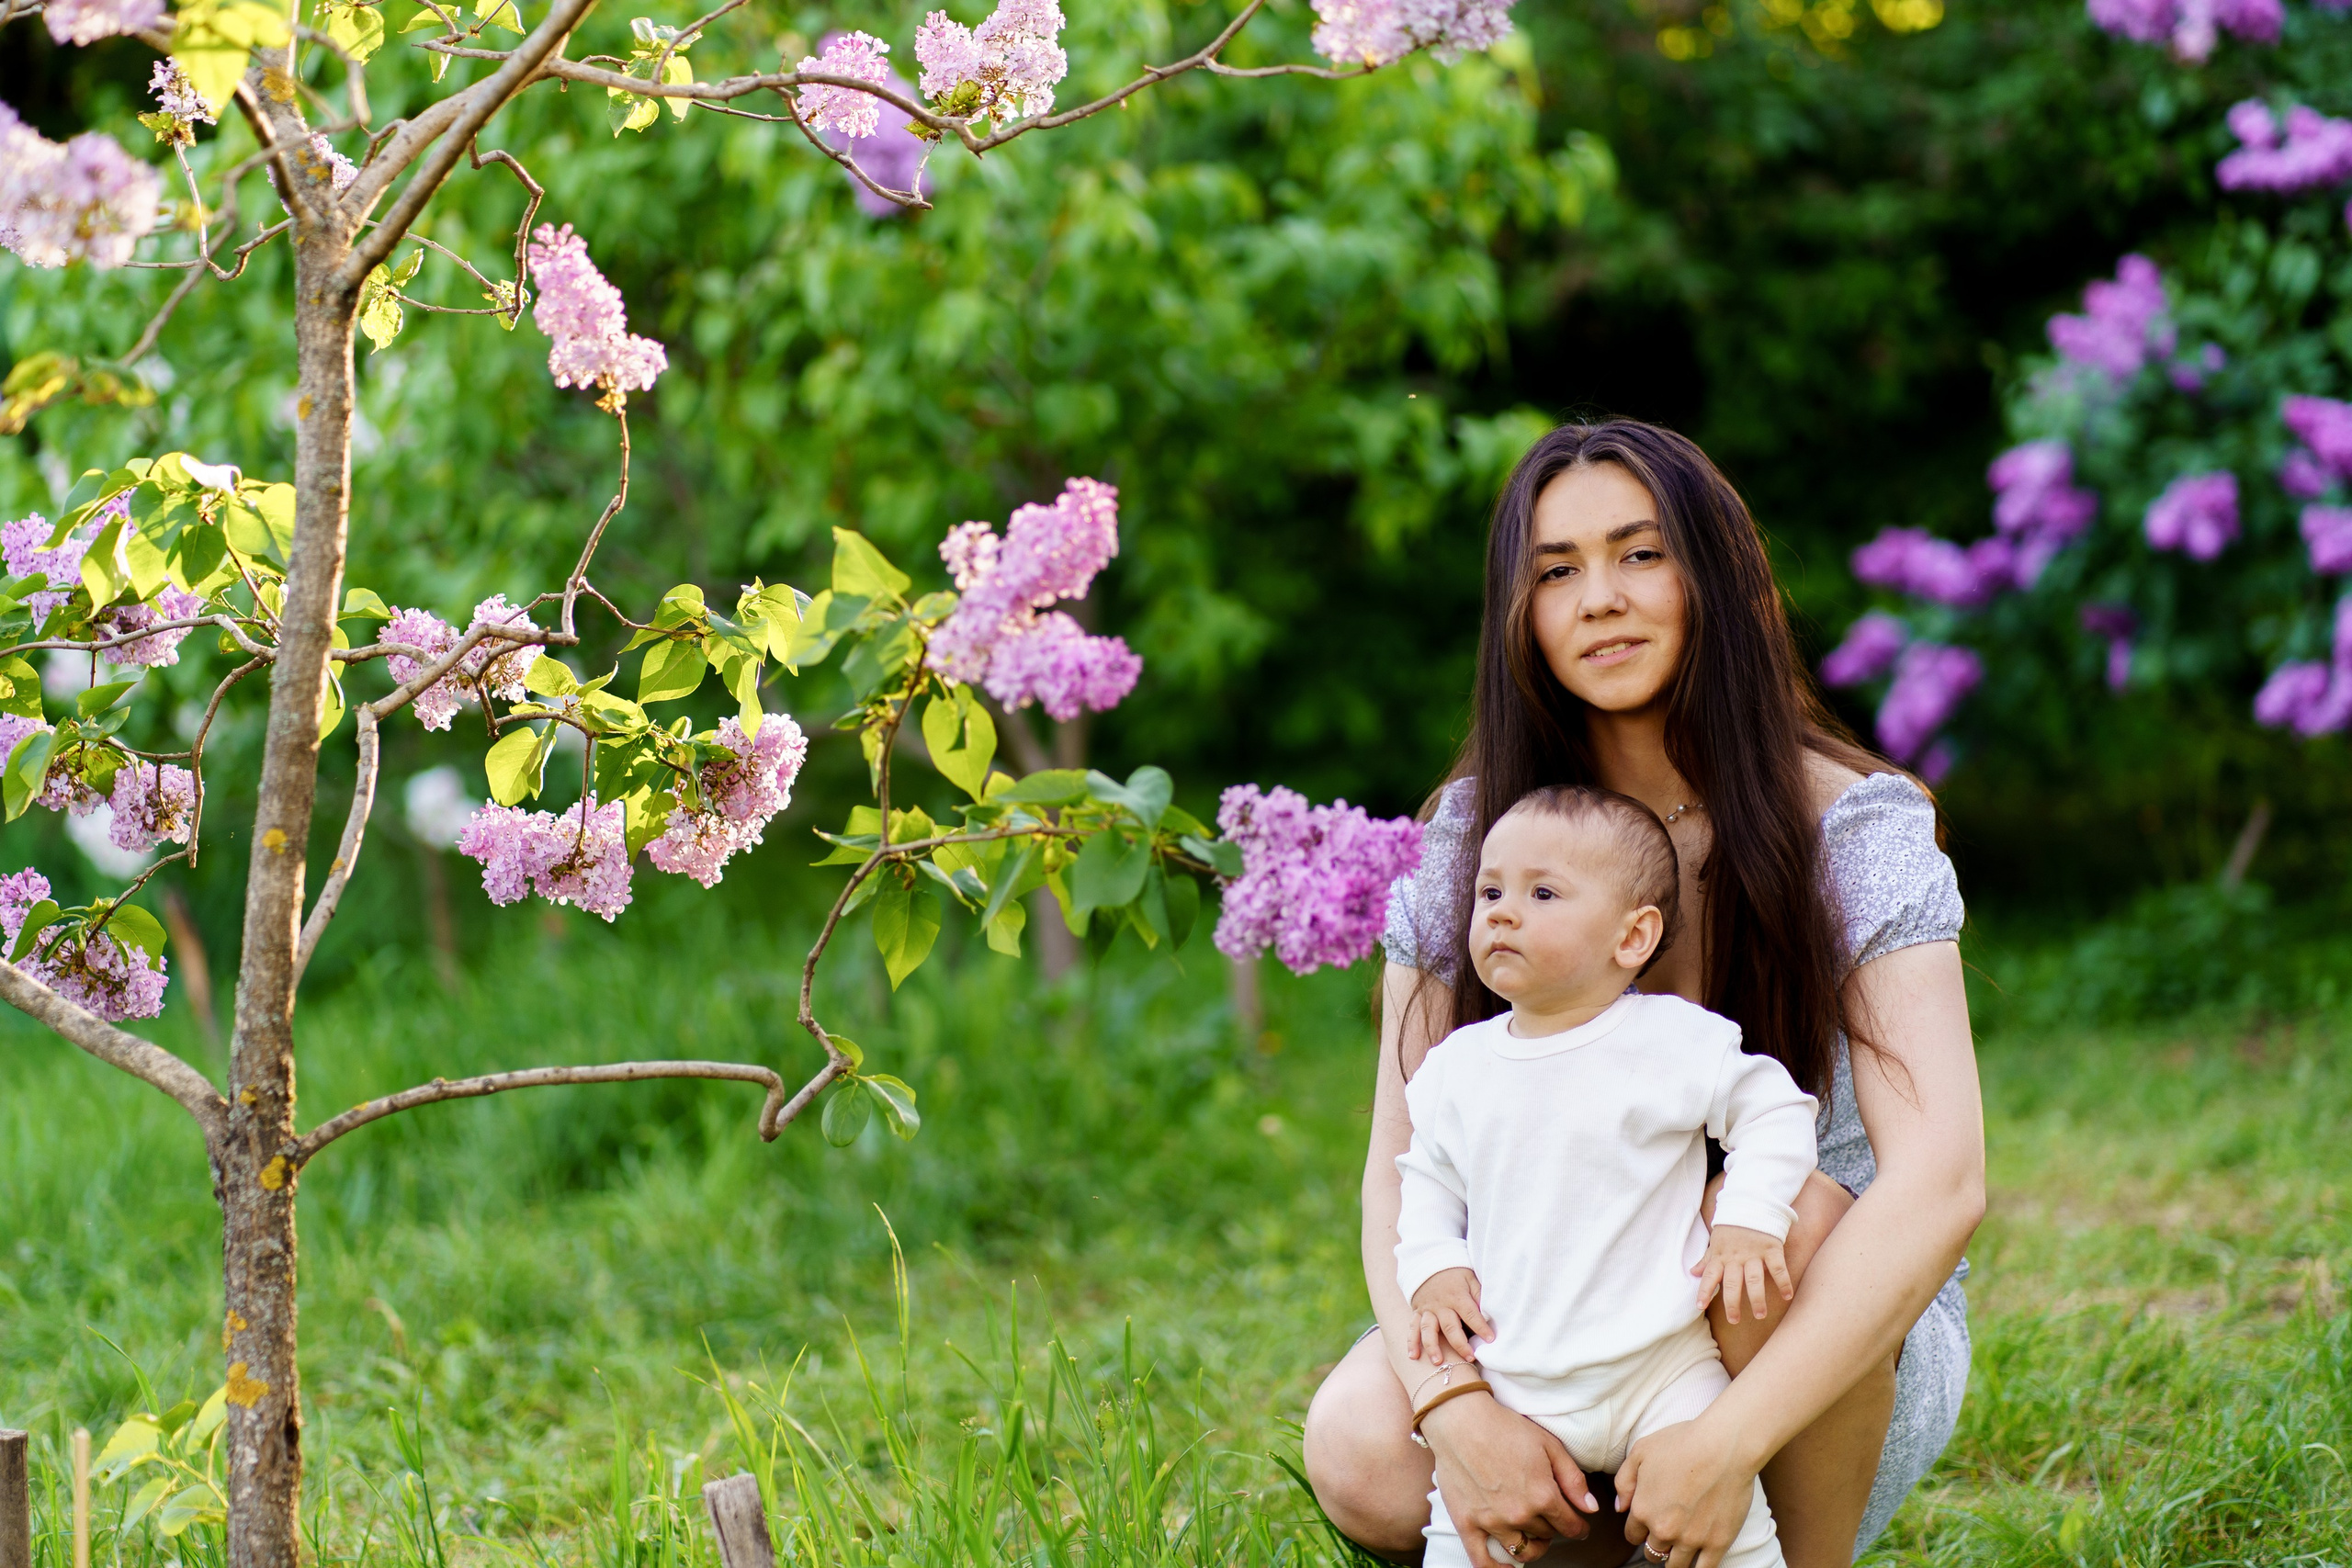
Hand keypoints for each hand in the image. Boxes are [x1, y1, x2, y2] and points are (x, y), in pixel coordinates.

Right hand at [1408, 1266, 1493, 1365]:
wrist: (1429, 1263)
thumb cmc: (1455, 1274)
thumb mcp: (1470, 1278)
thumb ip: (1479, 1295)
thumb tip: (1490, 1312)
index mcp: (1457, 1296)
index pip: (1470, 1314)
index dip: (1481, 1327)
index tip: (1491, 1340)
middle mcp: (1441, 1305)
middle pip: (1450, 1326)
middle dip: (1460, 1344)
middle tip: (1470, 1358)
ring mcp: (1427, 1310)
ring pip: (1428, 1330)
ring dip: (1432, 1346)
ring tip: (1438, 1362)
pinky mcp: (1417, 1313)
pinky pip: (1413, 1328)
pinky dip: (1411, 1342)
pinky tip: (1413, 1356)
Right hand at [1419, 1391, 1598, 1562]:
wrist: (1460, 1420)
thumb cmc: (1505, 1427)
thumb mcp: (1548, 1445)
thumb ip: (1573, 1479)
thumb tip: (1591, 1508)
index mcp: (1543, 1495)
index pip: (1570, 1526)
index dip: (1578, 1526)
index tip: (1578, 1524)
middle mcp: (1520, 1514)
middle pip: (1547, 1535)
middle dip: (1553, 1527)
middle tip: (1549, 1516)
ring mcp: (1492, 1522)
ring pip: (1523, 1551)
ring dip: (1534, 1547)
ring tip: (1534, 1536)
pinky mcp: (1467, 1523)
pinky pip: (1483, 1561)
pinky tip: (1507, 1567)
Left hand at [1615, 1419, 1759, 1567]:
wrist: (1725, 1446)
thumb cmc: (1683, 1443)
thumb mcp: (1641, 1451)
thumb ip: (1624, 1481)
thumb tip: (1620, 1508)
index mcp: (1643, 1510)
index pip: (1632, 1535)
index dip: (1639, 1529)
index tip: (1647, 1524)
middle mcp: (1664, 1530)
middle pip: (1653, 1552)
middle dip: (1657, 1543)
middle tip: (1668, 1531)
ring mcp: (1691, 1539)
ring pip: (1675, 1566)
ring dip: (1674, 1558)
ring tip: (1680, 1548)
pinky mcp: (1718, 1543)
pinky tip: (1697, 1561)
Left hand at [1691, 1223, 1793, 1324]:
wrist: (1751, 1204)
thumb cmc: (1731, 1229)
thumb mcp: (1716, 1242)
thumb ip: (1707, 1260)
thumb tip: (1692, 1273)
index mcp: (1721, 1256)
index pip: (1709, 1275)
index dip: (1704, 1290)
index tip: (1699, 1306)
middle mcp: (1736, 1257)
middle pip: (1733, 1283)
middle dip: (1732, 1303)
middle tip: (1734, 1320)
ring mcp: (1754, 1254)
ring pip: (1754, 1279)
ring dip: (1757, 1298)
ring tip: (1759, 1315)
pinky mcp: (1772, 1249)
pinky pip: (1778, 1268)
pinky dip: (1783, 1282)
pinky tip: (1788, 1296)